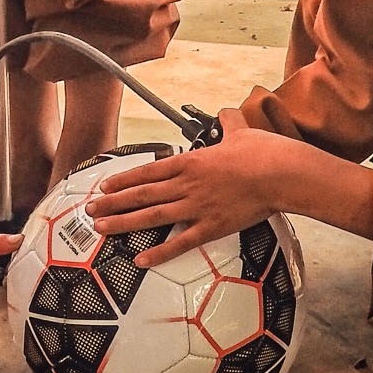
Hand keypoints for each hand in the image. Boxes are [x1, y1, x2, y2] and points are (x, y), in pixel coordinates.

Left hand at [84, 120, 287, 267]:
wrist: (281, 173)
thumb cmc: (263, 153)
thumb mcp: (240, 131)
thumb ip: (228, 121)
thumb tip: (227, 112)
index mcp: (190, 162)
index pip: (147, 172)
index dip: (122, 180)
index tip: (105, 187)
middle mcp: (187, 184)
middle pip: (141, 194)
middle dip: (112, 202)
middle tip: (91, 210)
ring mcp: (197, 207)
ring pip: (152, 217)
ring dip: (123, 223)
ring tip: (101, 228)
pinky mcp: (212, 227)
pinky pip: (180, 243)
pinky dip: (159, 253)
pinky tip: (141, 260)